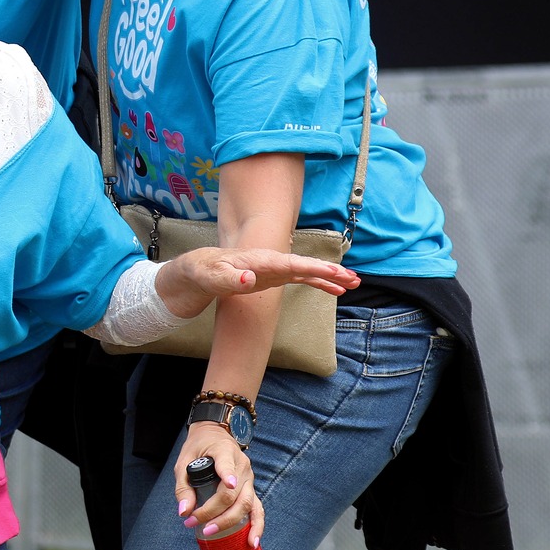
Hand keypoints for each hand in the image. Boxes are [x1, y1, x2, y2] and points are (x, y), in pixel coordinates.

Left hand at [157, 247, 358, 318]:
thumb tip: (249, 279)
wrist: (195, 271)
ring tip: (354, 283)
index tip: (333, 271)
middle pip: (304, 265)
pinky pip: (301, 279)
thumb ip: (229, 279)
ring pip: (307, 272)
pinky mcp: (273, 277)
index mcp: (259, 259)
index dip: (312, 268)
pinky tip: (335, 290)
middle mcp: (270, 261)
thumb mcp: (211, 278)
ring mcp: (273, 268)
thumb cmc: (202, 272)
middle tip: (354, 278)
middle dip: (329, 271)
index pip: (290, 263)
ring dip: (329, 277)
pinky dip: (318, 283)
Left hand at [174, 423, 262, 545]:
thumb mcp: (184, 460)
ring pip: (246, 504)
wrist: (215, 434)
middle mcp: (241, 466)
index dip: (228, 476)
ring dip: (229, 521)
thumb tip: (184, 512)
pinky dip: (257, 526)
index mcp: (224, 451)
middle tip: (194, 522)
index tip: (229, 485)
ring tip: (211, 533)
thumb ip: (183, 486)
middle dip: (214, 512)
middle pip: (233, 494)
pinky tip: (251, 541)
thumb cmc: (199, 447)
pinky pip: (257, 509)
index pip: (227, 465)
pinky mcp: (251, 489)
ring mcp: (249, 479)